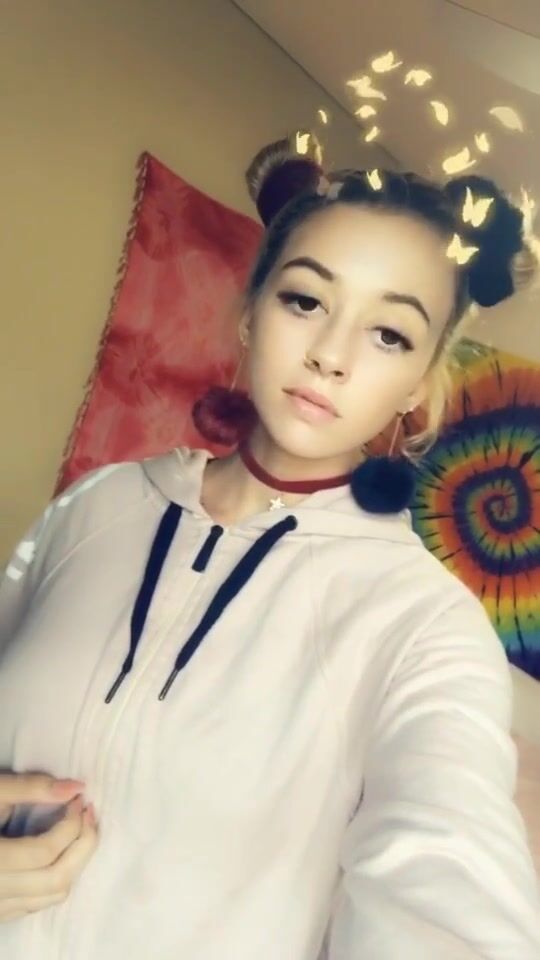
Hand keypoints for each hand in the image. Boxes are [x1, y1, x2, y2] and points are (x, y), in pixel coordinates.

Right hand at [0, 773, 97, 921]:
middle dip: (83, 844)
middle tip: (87, 812)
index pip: (45, 851)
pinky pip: (38, 903)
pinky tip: (57, 852)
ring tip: (78, 829)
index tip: (79, 799)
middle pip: (56, 879)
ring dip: (75, 862)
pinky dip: (56, 878)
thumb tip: (77, 787)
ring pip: (52, 896)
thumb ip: (30, 788)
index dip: (71, 823)